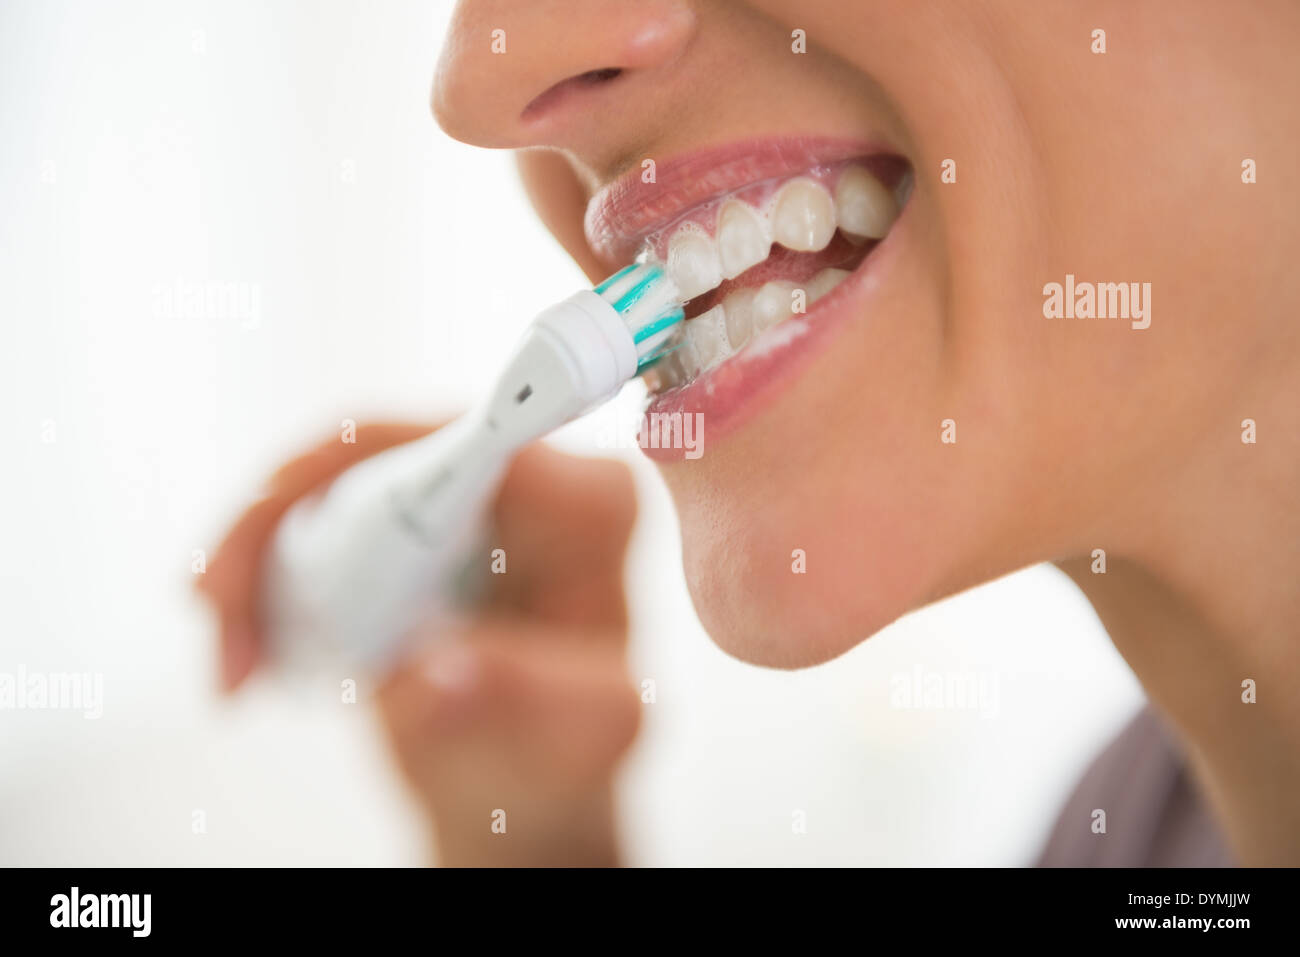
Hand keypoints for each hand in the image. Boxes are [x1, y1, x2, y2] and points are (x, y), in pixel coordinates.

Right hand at [197, 423, 641, 864]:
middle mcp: (531, 479)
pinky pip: (313, 518)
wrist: (524, 786)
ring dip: (254, 564)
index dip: (367, 453)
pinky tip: (245, 650)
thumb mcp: (577, 740)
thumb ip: (523, 700)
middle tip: (222, 618)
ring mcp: (465, 493)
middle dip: (276, 523)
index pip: (474, 438)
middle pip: (376, 448)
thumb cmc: (567, 756)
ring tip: (235, 665)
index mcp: (590, 508)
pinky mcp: (412, 519)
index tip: (278, 494)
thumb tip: (434, 673)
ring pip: (324, 482)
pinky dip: (262, 579)